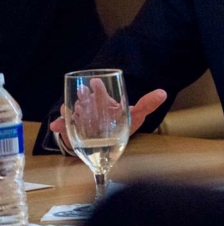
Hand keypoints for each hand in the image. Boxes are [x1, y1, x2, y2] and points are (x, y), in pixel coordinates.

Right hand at [51, 88, 166, 148]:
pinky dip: (60, 126)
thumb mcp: (136, 115)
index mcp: (104, 101)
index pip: (100, 90)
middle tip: (82, 93)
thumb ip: (148, 104)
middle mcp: (90, 107)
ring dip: (71, 110)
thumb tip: (163, 93)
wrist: (105, 143)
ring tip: (71, 110)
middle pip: (84, 99)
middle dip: (83, 96)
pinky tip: (56, 125)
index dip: (98, 87)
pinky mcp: (72, 130)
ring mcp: (79, 118)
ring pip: (73, 111)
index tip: (96, 82)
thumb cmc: (122, 125)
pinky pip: (64, 127)